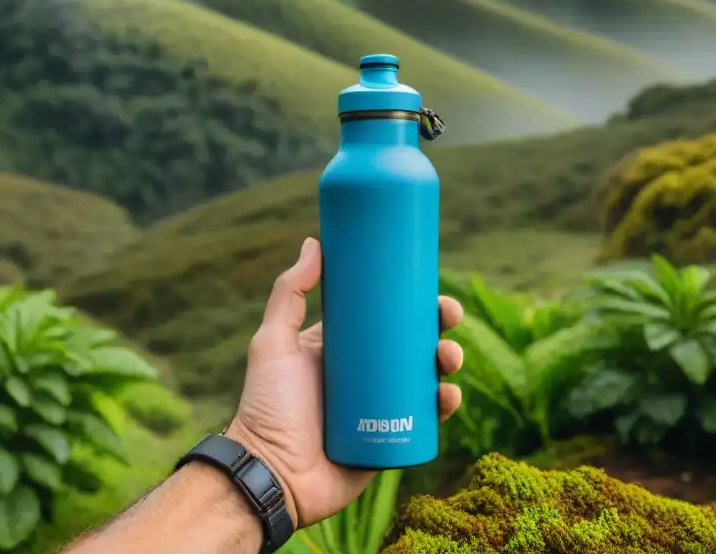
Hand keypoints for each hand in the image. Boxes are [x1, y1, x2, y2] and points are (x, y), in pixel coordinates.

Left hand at [226, 237, 463, 527]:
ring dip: (449, 364)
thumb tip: (315, 243)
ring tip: (447, 360)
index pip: (386, 319)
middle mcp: (366, 377)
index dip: (414, 305)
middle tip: (448, 320)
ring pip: (427, 380)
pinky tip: (449, 397)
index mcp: (343, 349)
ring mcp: (381, 409)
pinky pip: (427, 422)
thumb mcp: (273, 343)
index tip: (433, 292)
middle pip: (414, 346)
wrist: (271, 474)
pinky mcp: (391, 442)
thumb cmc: (266, 407)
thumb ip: (288, 294)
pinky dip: (445, 407)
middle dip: (439, 331)